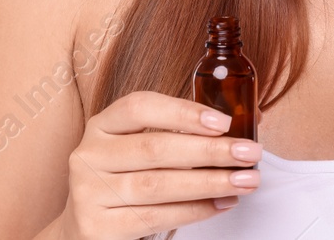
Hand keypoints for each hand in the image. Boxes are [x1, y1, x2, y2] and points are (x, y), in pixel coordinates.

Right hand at [57, 91, 262, 239]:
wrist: (84, 228)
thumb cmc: (125, 179)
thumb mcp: (140, 148)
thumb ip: (183, 133)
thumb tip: (247, 121)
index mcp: (102, 126)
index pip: (139, 107)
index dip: (183, 112)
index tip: (223, 122)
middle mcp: (90, 155)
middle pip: (155, 148)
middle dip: (209, 151)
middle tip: (249, 153)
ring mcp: (89, 192)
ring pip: (158, 185)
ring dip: (209, 183)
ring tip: (245, 181)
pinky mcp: (97, 227)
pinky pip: (155, 217)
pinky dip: (194, 210)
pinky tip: (221, 204)